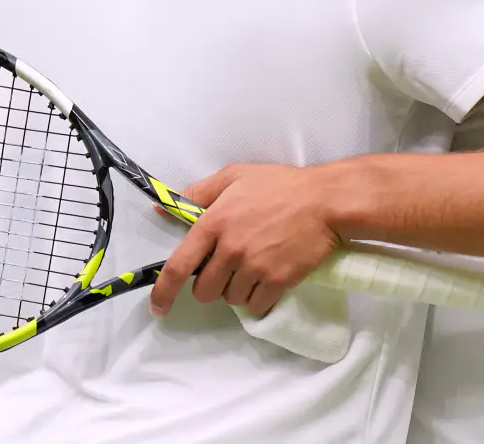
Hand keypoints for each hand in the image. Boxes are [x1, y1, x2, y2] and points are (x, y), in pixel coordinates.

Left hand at [148, 164, 342, 319]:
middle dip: (212, 284)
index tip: (158, 307)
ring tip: (254, 267)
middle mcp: (230, 249)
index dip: (164, 291)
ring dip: (237, 289)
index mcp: (214, 223)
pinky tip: (268, 280)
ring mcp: (254, 267)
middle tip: (229, 267)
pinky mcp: (277, 281)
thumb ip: (197, 193)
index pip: (179, 265)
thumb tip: (162, 208)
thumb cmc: (279, 185)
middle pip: (205, 290)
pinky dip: (259, 299)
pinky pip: (256, 306)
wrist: (325, 201)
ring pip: (231, 299)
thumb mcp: (234, 176)